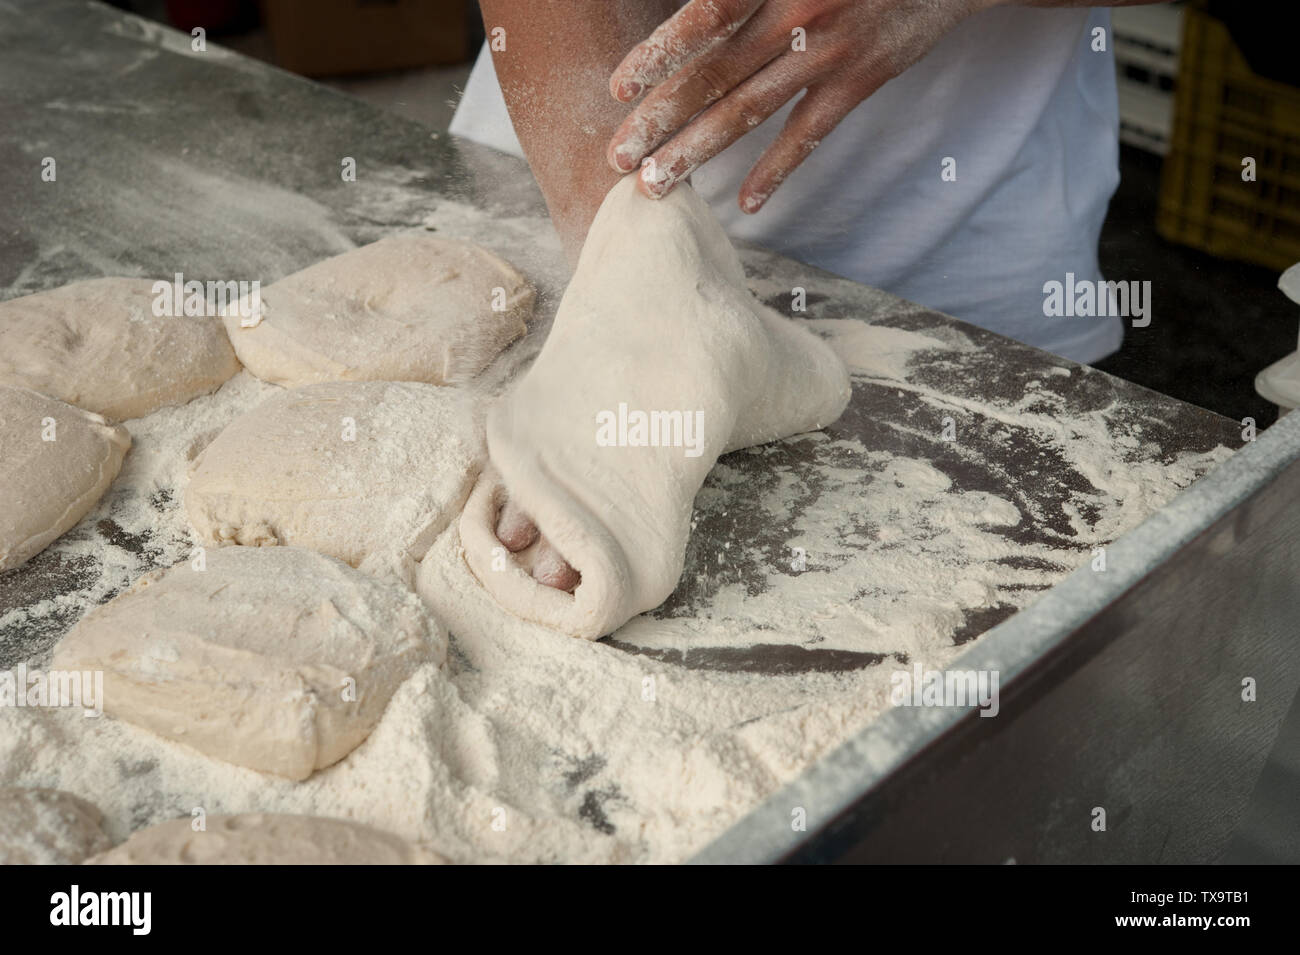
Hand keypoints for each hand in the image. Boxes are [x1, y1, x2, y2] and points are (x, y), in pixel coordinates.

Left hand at [606, 0, 997, 210]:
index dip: (659, 52)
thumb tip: (696, 14)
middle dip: (659, 121)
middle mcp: (798, 11)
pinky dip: (775, 170)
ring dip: (696, 152)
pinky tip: (745, 203)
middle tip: (618, 158)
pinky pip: (808, 134)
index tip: (617, 89)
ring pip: (748, 110)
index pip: (705, 16)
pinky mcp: (860, 80)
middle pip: (713, 75)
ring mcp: (829, 51)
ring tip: (654, 185)